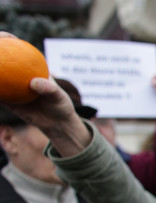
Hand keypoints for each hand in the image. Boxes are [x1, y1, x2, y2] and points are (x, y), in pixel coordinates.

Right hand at [0, 32, 90, 155]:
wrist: (57, 123)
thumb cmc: (60, 106)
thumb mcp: (58, 97)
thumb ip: (48, 89)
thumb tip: (34, 83)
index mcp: (31, 67)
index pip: (18, 48)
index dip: (7, 39)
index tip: (4, 37)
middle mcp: (18, 74)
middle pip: (2, 59)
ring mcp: (10, 87)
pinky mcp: (6, 101)